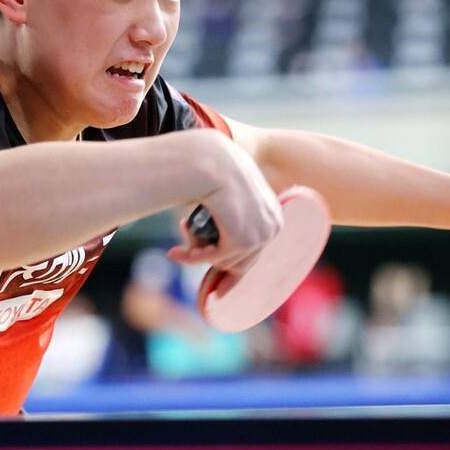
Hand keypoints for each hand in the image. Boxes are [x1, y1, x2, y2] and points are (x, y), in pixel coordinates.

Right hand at [167, 134, 282, 275]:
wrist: (212, 161)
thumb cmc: (214, 170)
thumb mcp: (226, 193)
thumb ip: (228, 217)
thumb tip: (218, 244)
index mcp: (274, 214)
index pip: (256, 250)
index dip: (234, 270)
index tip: (220, 289)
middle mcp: (273, 226)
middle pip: (242, 262)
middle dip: (211, 264)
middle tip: (183, 257)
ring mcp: (261, 235)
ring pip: (226, 263)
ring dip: (199, 255)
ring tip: (180, 242)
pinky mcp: (243, 241)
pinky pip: (214, 259)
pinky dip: (193, 257)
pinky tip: (175, 252)